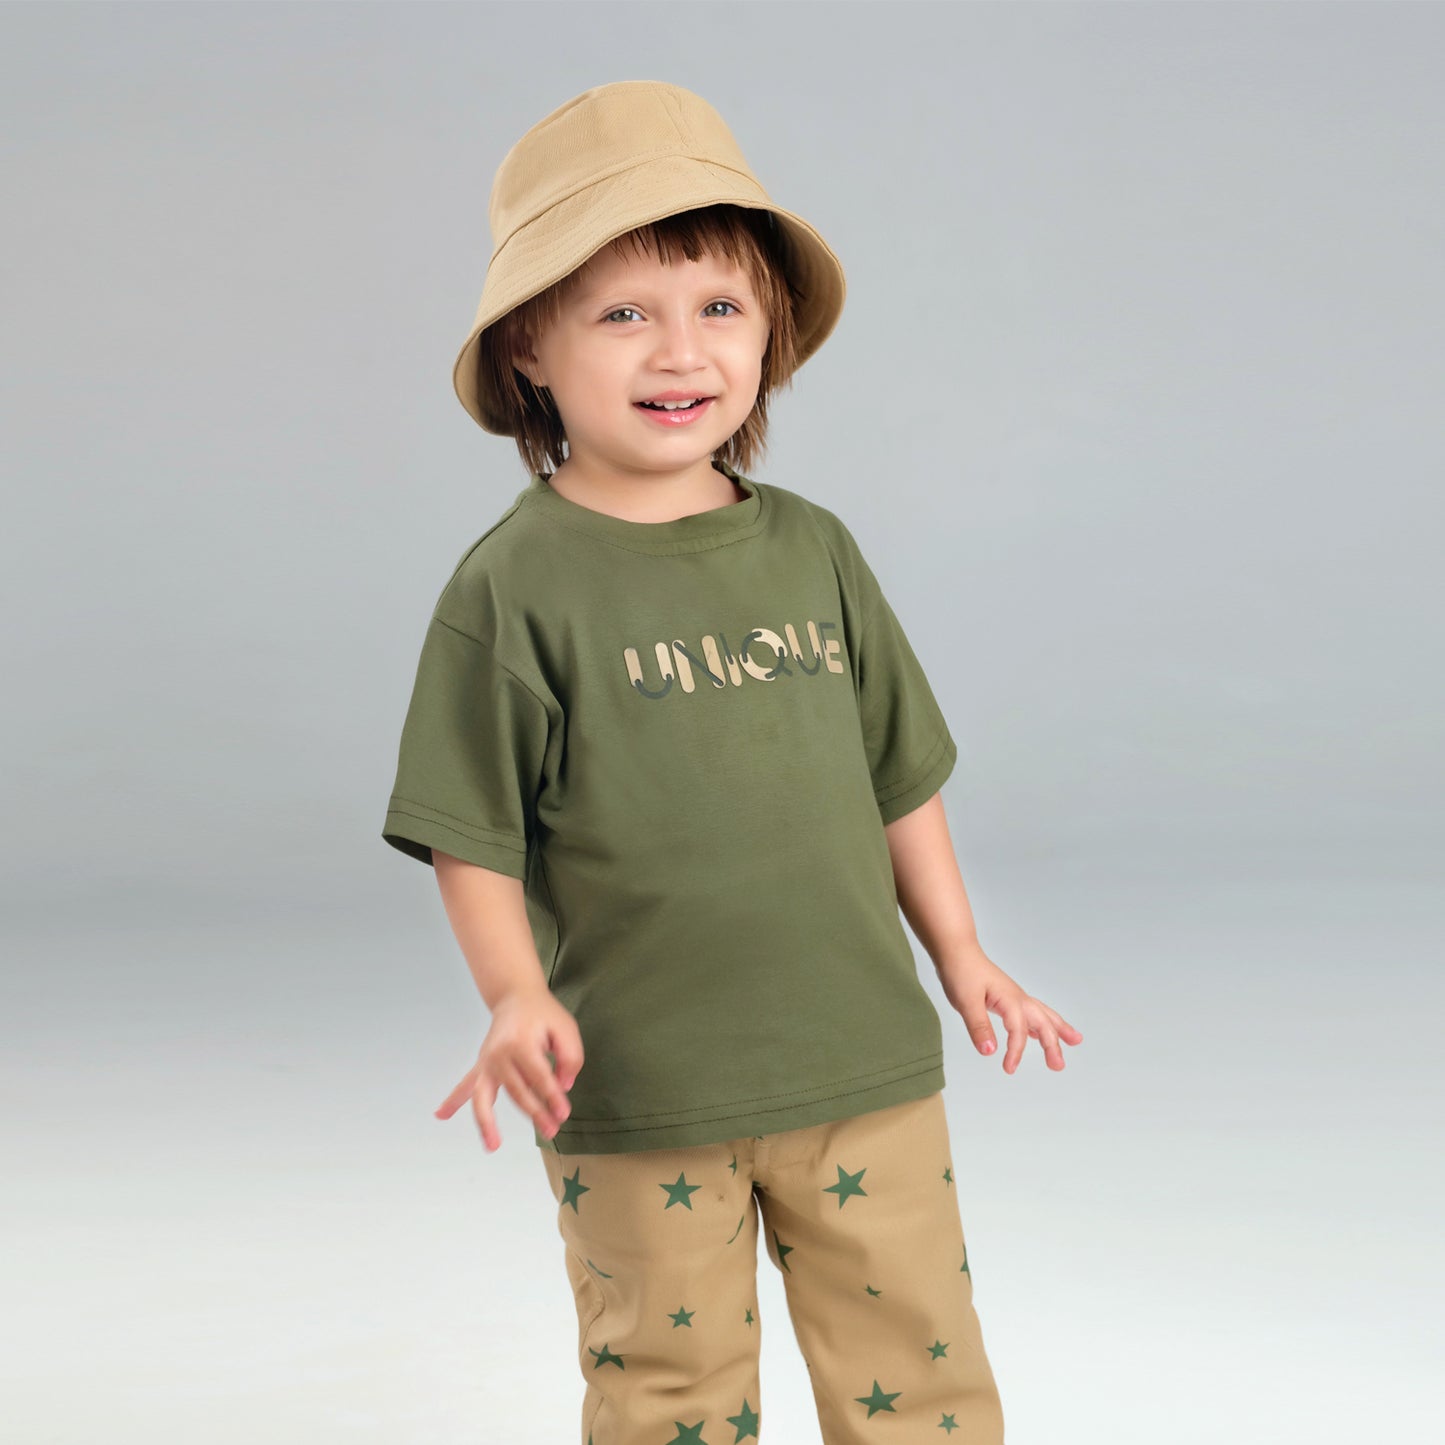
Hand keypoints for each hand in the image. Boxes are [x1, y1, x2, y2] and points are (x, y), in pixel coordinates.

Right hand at [433, 986, 583, 1150]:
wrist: (516, 997)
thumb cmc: (543, 1014)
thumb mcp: (566, 1029)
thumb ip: (570, 1057)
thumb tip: (563, 1087)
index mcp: (521, 1043)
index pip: (539, 1078)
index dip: (553, 1098)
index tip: (563, 1114)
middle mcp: (499, 1054)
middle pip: (517, 1092)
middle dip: (535, 1114)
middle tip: (552, 1130)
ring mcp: (487, 1061)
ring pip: (484, 1097)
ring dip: (488, 1123)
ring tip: (493, 1145)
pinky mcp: (481, 1065)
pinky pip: (464, 1085)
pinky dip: (452, 1100)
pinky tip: (440, 1115)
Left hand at [936, 942, 1082, 1073]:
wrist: (956, 950)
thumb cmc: (960, 971)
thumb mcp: (965, 1001)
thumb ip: (978, 1026)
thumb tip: (990, 1052)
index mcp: (1010, 1000)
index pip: (1019, 1030)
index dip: (1016, 1051)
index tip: (1009, 1068)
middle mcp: (1017, 998)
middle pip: (1043, 1022)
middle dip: (1053, 1044)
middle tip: (1059, 1066)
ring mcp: (1014, 996)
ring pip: (1042, 1014)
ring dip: (1057, 1029)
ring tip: (1074, 1041)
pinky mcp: (1007, 997)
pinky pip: (1031, 1012)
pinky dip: (1039, 1024)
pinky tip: (1038, 1034)